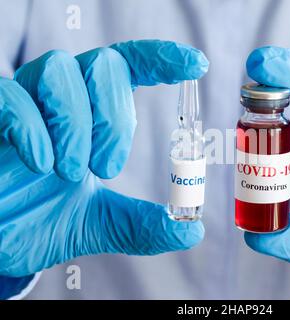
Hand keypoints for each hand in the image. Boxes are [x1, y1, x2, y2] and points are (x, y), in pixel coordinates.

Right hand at [0, 40, 207, 277]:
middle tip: (107, 168)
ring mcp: (23, 103)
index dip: (161, 59)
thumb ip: (141, 224)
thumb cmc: (38, 218)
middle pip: (103, 64)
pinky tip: (41, 164)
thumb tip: (191, 228)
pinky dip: (33, 128)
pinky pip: (10, 96)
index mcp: (91, 116)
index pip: (129, 68)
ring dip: (77, 124)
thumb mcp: (98, 223)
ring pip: (60, 69)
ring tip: (69, 172)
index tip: (195, 64)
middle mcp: (60, 101)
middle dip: (115, 116)